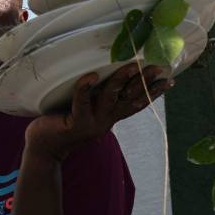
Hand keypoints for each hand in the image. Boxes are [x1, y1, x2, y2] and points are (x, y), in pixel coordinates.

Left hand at [24, 63, 171, 161]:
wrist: (44, 149)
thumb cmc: (64, 122)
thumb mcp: (87, 111)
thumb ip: (99, 98)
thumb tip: (108, 74)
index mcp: (110, 117)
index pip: (137, 103)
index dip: (154, 92)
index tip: (169, 79)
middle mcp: (106, 121)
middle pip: (129, 99)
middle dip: (145, 82)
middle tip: (159, 67)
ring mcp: (92, 122)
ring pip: (110, 98)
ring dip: (121, 80)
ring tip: (132, 65)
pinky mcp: (75, 122)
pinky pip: (81, 102)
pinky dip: (86, 88)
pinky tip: (91, 76)